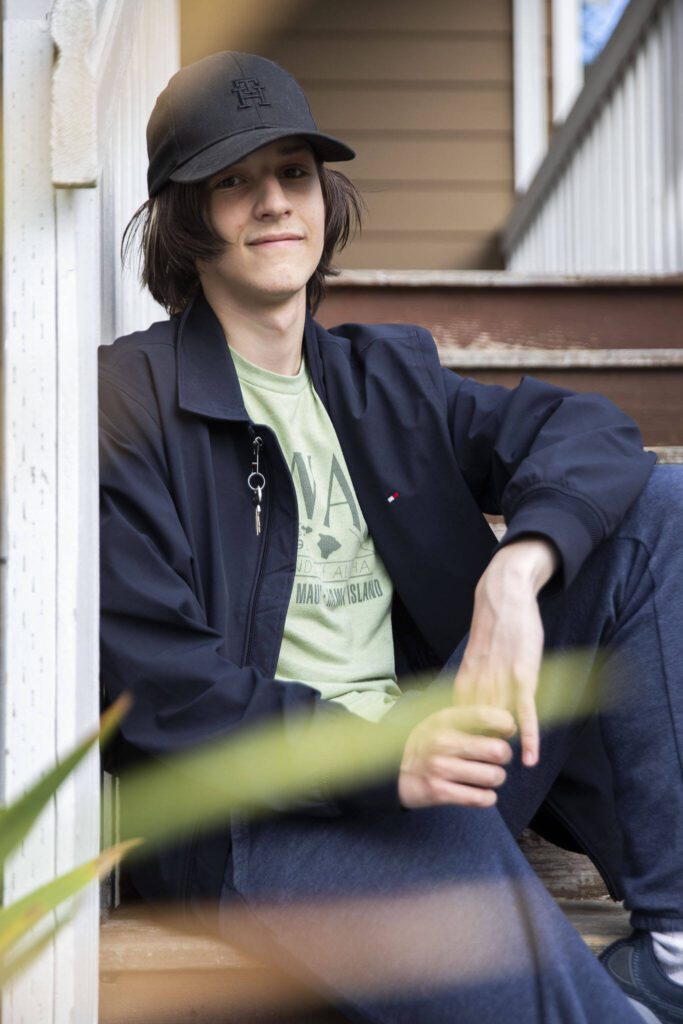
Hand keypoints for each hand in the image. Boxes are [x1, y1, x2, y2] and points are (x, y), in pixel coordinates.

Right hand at [398, 705, 515, 809]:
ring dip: (497, 778)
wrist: (395, 769)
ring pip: (493, 776)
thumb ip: (473, 719)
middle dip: (504, 756)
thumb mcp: (443, 722)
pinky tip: (482, 792)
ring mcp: (440, 768)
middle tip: (497, 758)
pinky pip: (480, 798)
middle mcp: (443, 742)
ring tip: (489, 775)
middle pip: (497, 750)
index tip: (506, 730)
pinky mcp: (439, 792)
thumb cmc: (428, 743)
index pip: (486, 716)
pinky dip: (487, 797)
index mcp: (445, 720)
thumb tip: (511, 724)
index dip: (505, 724)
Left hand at [453, 538, 558, 768]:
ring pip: (499, 723)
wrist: (503, 594)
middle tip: (477, 777)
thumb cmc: (495, 625)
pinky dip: (529, 736)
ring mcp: (501, 680)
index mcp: (466, 679)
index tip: (455, 764)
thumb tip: (472, 703)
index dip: (459, 745)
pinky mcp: (523, 675)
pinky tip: (530, 756)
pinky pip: (525, 712)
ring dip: (501, 748)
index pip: (460, 723)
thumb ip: (475, 681)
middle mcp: (479, 683)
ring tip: (499, 772)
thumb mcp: (477, 656)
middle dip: (476, 753)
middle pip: (476, 729)